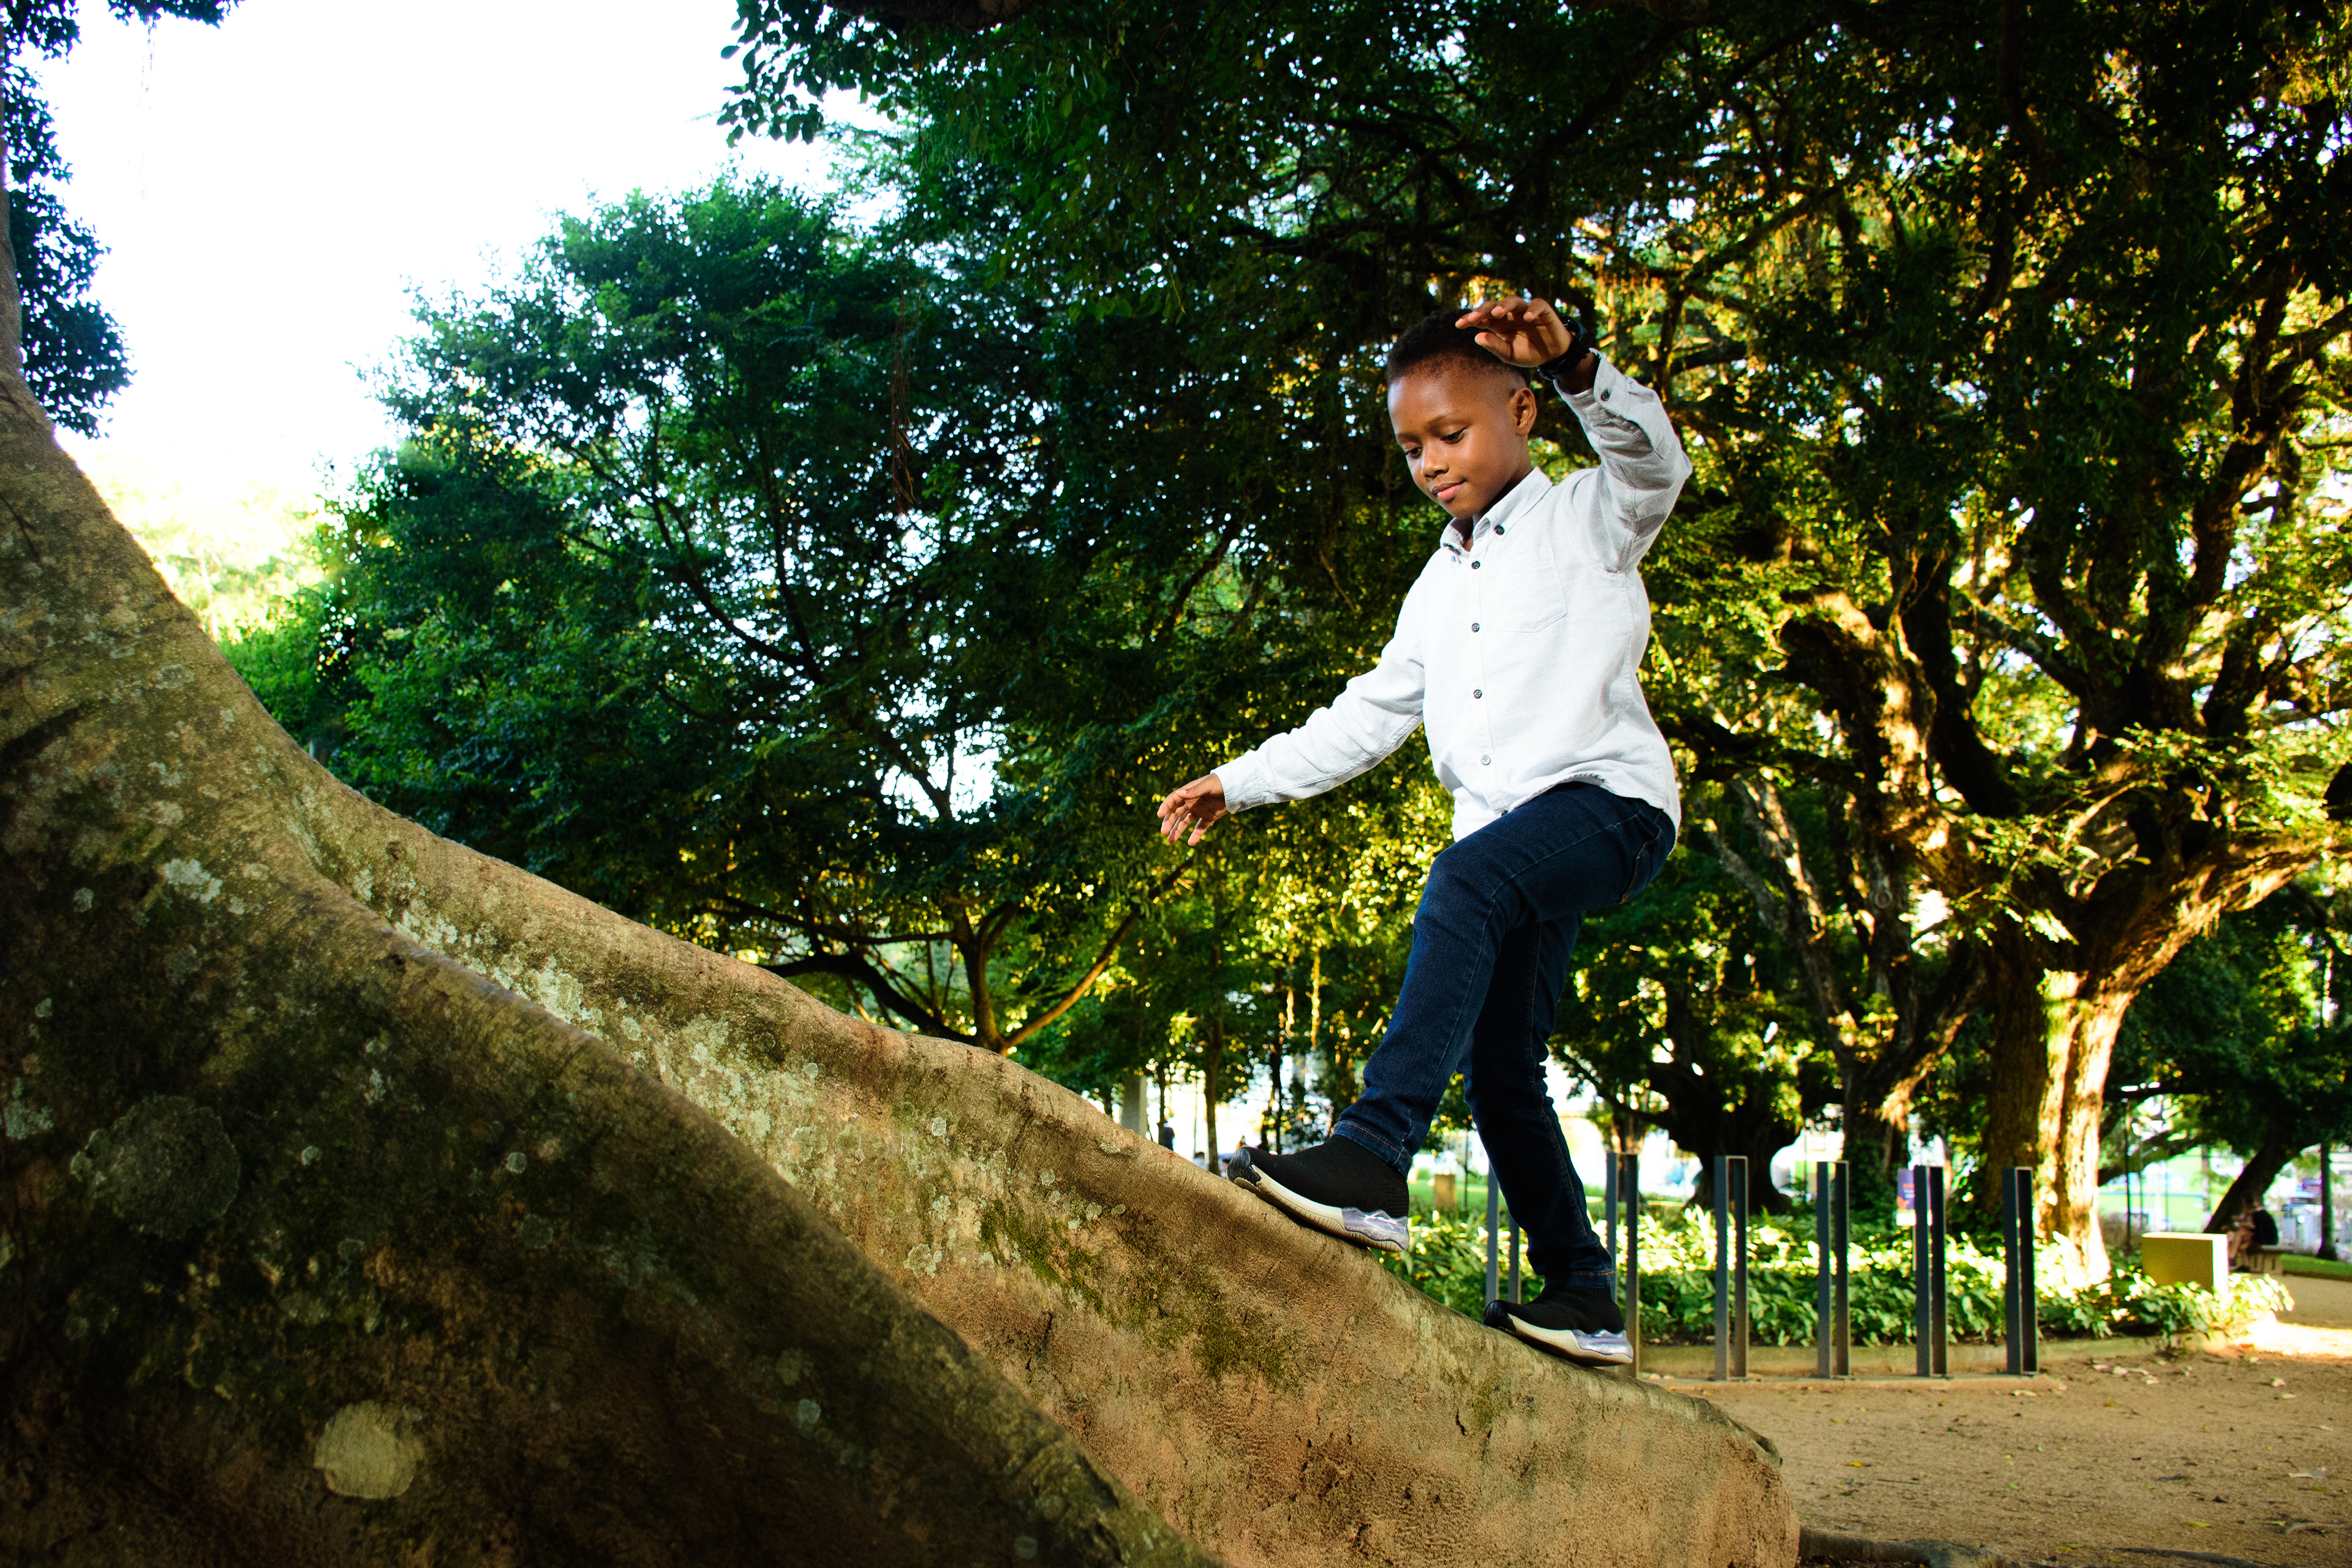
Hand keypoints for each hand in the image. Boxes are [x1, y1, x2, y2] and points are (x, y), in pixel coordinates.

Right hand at [1156, 774, 1227, 844]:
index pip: (1173, 800)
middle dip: (1169, 823)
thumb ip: (1194, 791)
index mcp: (1188, 792)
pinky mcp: (1209, 817)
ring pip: (1185, 822)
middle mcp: (1191, 802)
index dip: (1166, 807)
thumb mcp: (1207, 786)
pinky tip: (1191, 843)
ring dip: (1177, 831)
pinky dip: (1196, 835)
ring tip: (1171, 841)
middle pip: (1176, 813)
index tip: (1159, 815)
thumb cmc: (1220, 782)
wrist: (1235, 788)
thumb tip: (1179, 794)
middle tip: (1163, 832)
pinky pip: (1200, 828)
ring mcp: (1199, 810)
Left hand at [1457, 295, 1575, 368]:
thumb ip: (1495, 346)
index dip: (1470, 319)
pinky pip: (1537, 305)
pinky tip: (1527, 318)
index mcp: (1499, 324)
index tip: (1459, 324)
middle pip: (1494, 306)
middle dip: (1483, 310)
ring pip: (1513, 301)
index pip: (1482, 318)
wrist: (1552, 355)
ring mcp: (1526, 310)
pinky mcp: (1543, 310)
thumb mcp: (1509, 354)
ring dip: (1504, 305)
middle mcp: (1510, 314)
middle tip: (1474, 318)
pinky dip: (1532, 309)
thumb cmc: (1528, 353)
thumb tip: (1477, 337)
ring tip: (1497, 314)